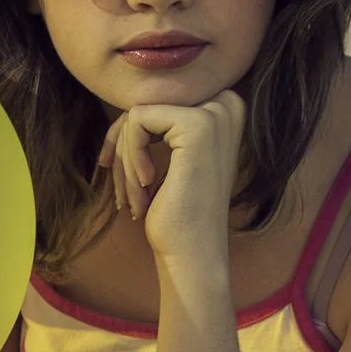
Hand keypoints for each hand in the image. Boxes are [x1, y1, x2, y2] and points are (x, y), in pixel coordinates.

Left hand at [108, 87, 245, 260]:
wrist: (192, 253)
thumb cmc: (177, 212)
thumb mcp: (170, 156)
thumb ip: (159, 122)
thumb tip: (126, 98)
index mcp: (225, 108)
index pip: (157, 102)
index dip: (131, 136)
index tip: (123, 171)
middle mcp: (228, 104)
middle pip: (146, 105)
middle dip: (125, 148)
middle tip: (127, 190)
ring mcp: (216, 113)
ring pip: (136, 114)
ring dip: (125, 159)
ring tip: (134, 197)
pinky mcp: (198, 124)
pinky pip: (136, 121)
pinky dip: (129, 157)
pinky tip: (146, 185)